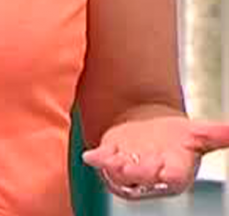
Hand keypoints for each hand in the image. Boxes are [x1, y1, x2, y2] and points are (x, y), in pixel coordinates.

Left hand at [82, 116, 228, 198]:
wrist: (148, 128)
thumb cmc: (176, 137)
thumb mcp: (198, 134)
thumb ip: (218, 134)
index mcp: (176, 170)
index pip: (175, 177)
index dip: (170, 175)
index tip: (167, 173)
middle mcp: (151, 173)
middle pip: (146, 175)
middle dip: (140, 171)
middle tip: (133, 166)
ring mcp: (128, 167)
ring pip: (122, 173)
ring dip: (117, 168)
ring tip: (114, 162)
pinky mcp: (109, 158)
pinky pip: (101, 162)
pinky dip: (96, 159)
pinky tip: (90, 156)